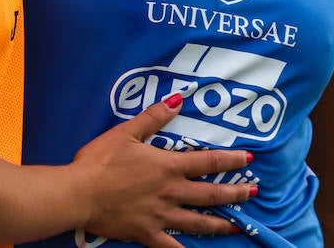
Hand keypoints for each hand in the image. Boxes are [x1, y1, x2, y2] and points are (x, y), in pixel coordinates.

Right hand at [69, 93, 255, 246]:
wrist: (79, 194)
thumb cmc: (101, 160)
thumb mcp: (127, 132)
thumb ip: (154, 117)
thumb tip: (178, 100)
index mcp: (168, 166)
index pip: (208, 162)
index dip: (231, 160)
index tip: (249, 159)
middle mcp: (171, 193)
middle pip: (211, 195)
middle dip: (235, 193)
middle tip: (253, 192)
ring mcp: (161, 216)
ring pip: (198, 222)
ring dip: (220, 224)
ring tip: (237, 227)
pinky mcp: (147, 234)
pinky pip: (171, 247)